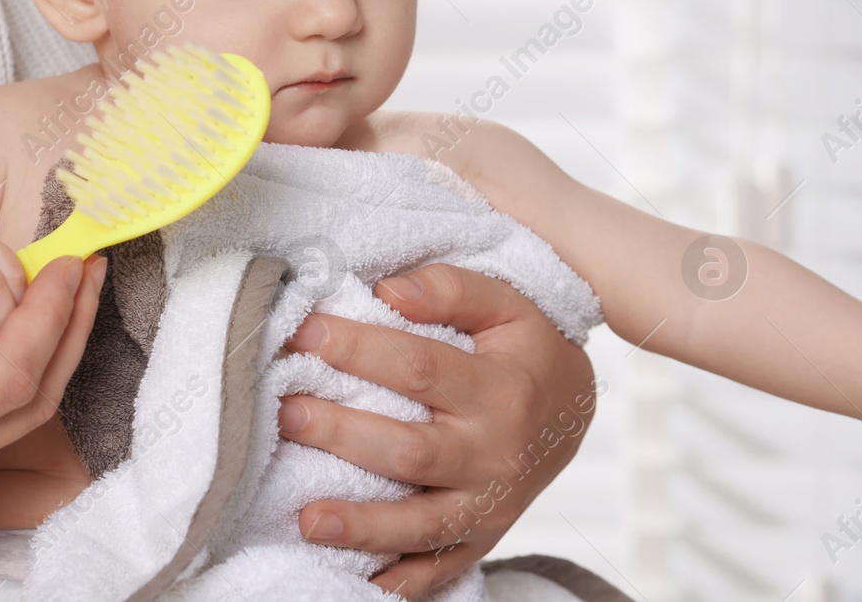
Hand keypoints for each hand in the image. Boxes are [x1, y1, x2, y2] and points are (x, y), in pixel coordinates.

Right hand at [0, 254, 103, 500]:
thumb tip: (9, 322)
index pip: (8, 379)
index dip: (49, 318)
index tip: (69, 264)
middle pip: (31, 399)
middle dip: (69, 327)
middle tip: (89, 268)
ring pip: (26, 406)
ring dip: (59, 340)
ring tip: (77, 283)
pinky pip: (1, 402)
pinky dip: (30, 355)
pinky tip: (43, 313)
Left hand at [277, 264, 598, 599]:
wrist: (574, 413)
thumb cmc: (527, 353)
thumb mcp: (507, 305)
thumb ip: (451, 289)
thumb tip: (388, 291)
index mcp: (502, 390)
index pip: (420, 368)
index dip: (358, 349)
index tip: (306, 333)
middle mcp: (496, 454)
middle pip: (412, 452)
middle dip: (343, 434)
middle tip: (287, 412)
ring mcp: (488, 506)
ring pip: (421, 525)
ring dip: (362, 526)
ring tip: (306, 519)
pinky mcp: (480, 541)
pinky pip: (435, 573)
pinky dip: (395, 586)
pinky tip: (350, 583)